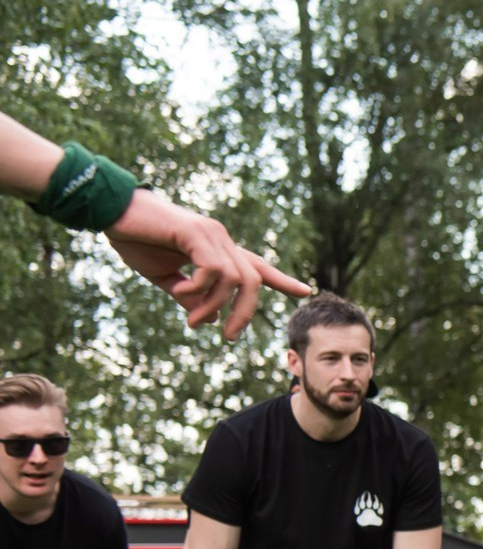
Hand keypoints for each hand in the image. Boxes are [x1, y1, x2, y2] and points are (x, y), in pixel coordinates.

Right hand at [106, 189, 312, 341]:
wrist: (110, 211)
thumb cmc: (135, 240)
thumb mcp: (166, 277)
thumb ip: (189, 296)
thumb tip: (208, 318)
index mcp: (217, 248)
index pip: (256, 266)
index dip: (282, 280)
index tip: (305, 291)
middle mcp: (221, 238)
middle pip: (253, 281)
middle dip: (245, 313)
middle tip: (228, 337)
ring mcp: (211, 233)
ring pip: (234, 280)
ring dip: (215, 306)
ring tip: (192, 322)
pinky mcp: (196, 232)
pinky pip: (213, 270)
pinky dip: (200, 289)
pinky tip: (180, 293)